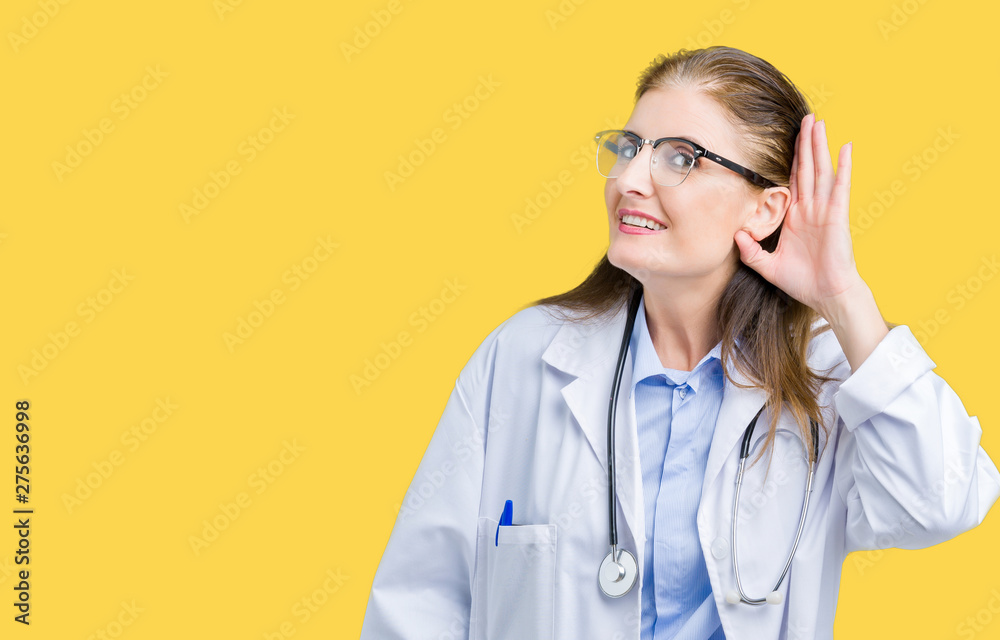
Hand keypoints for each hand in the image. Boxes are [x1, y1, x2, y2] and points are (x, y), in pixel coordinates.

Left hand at [733, 113, 862, 319]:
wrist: (825, 295)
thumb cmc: (802, 282)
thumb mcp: (768, 265)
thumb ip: (751, 251)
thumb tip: (735, 235)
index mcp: (796, 217)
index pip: (792, 180)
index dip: (791, 159)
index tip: (788, 138)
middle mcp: (811, 209)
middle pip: (807, 168)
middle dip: (806, 143)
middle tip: (806, 117)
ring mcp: (825, 210)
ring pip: (821, 170)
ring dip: (820, 146)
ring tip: (819, 122)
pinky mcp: (837, 216)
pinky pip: (840, 187)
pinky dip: (843, 167)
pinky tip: (846, 147)